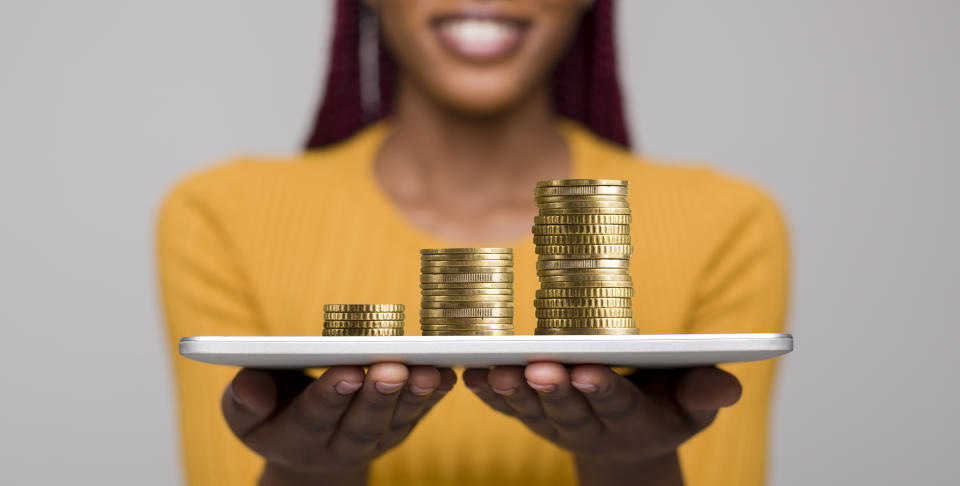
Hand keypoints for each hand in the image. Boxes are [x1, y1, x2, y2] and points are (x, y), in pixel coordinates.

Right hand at [223, 364, 456, 485]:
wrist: (307, 448)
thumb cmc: (272, 412)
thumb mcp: (246, 412)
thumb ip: (245, 399)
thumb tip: (250, 387)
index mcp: (296, 439)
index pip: (315, 417)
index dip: (331, 395)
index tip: (346, 371)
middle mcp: (340, 445)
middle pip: (362, 422)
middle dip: (378, 394)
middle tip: (390, 368)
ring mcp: (375, 439)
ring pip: (397, 420)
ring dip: (414, 395)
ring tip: (427, 371)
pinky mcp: (400, 428)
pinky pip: (421, 412)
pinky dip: (436, 394)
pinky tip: (448, 373)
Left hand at [462, 364, 740, 485]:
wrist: (629, 438)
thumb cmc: (666, 405)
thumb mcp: (694, 403)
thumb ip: (706, 393)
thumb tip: (727, 388)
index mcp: (635, 421)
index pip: (618, 405)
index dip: (602, 389)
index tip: (587, 370)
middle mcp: (592, 426)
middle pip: (570, 408)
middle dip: (554, 387)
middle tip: (539, 367)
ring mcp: (558, 424)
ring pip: (534, 410)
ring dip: (515, 391)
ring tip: (498, 370)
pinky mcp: (533, 417)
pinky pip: (507, 408)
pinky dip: (488, 394)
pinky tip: (470, 375)